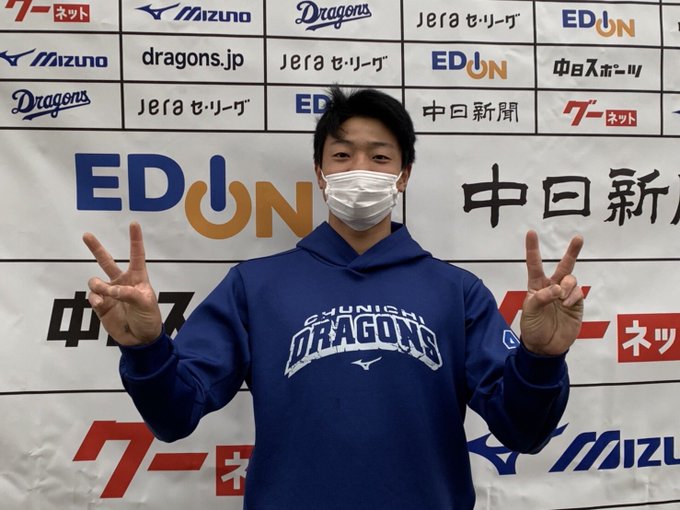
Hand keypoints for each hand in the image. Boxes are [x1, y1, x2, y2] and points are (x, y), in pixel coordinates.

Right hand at [83, 222, 161, 345]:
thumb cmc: (149, 318)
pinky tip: (102, 305)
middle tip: (86, 235)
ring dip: (98, 285)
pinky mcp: (101, 305)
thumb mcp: (145, 303)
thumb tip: (108, 289)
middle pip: (107, 261)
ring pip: (95, 281)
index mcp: (137, 278)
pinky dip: (96, 299)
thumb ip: (128, 293)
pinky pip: (93, 296)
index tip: (134, 223)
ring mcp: (110, 293)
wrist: (140, 339)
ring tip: (104, 293)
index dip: (135, 240)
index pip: (136, 255)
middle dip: (96, 248)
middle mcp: (122, 282)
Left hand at [520, 230, 583, 355]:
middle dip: (572, 252)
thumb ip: (541, 297)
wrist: (545, 347)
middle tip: (579, 238)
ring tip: (560, 298)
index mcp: (536, 286)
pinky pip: (579, 292)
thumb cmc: (533, 327)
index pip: (534, 264)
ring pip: (571, 279)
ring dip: (567, 285)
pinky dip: (573, 296)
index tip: (531, 232)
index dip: (533, 249)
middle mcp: (552, 287)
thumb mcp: (529, 311)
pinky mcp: (576, 304)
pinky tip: (566, 305)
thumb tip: (557, 288)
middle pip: (563, 266)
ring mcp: (566, 295)